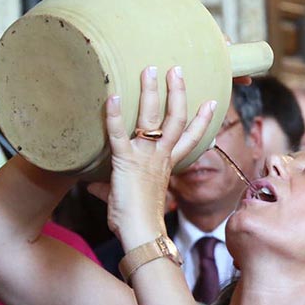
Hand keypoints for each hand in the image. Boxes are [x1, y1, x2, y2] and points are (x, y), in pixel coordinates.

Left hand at [98, 66, 215, 243]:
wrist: (140, 235)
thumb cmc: (136, 223)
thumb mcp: (125, 201)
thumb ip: (110, 189)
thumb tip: (93, 188)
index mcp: (166, 166)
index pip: (191, 139)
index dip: (202, 120)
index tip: (211, 102)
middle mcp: (160, 158)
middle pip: (176, 119)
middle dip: (177, 93)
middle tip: (176, 70)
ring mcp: (144, 158)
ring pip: (153, 118)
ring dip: (151, 92)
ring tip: (150, 69)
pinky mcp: (125, 162)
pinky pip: (119, 134)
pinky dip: (114, 115)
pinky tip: (110, 96)